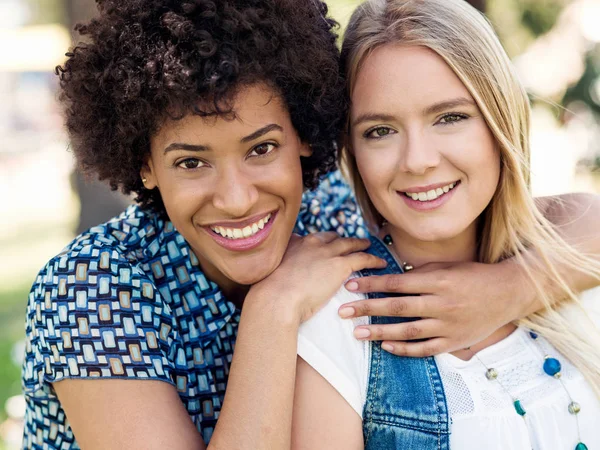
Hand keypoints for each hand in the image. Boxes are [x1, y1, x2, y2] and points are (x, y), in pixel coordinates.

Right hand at [250, 233, 386, 323]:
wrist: (276, 299)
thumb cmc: (269, 296)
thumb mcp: (268, 276)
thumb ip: (275, 273)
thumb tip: (272, 282)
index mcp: (293, 244)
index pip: (312, 238)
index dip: (322, 241)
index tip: (326, 243)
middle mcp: (311, 243)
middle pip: (332, 237)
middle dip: (341, 239)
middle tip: (350, 242)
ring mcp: (326, 252)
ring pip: (349, 243)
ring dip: (360, 244)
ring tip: (368, 245)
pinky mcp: (340, 264)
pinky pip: (362, 258)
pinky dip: (373, 259)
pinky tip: (380, 262)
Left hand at [338, 260, 530, 356]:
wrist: (508, 293)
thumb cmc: (472, 275)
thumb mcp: (446, 266)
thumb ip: (419, 273)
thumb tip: (389, 278)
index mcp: (438, 280)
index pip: (397, 283)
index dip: (372, 284)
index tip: (350, 285)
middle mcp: (442, 303)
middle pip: (398, 307)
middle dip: (368, 309)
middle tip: (343, 312)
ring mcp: (449, 324)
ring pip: (409, 331)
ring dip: (381, 332)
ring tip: (358, 333)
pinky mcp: (455, 341)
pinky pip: (426, 348)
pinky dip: (406, 349)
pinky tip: (386, 347)